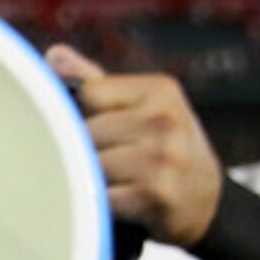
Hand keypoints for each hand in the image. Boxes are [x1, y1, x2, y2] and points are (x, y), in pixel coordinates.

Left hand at [49, 44, 225, 249]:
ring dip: (92, 178)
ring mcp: (163, 157)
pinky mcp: (158, 194)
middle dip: (86, 149)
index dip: (83, 114)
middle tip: (111, 161)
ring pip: (90, 164)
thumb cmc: (161, 147)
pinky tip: (121, 201)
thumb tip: (53, 55)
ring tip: (117, 180)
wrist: (205, 199)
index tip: (100, 127)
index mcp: (159, 90)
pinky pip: (100, 197)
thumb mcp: (140, 106)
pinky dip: (99, 204)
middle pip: (85, 131)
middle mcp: (164, 119)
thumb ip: (95, 83)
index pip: (88, 93)